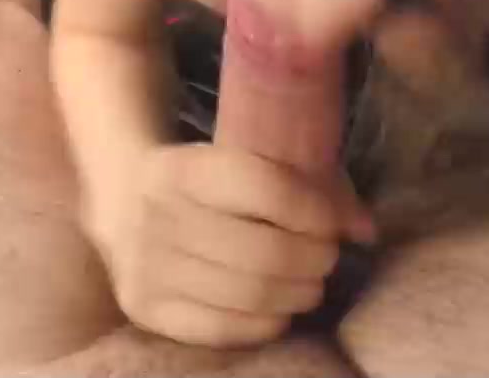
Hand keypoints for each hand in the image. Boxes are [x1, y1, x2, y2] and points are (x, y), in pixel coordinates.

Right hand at [86, 143, 375, 346]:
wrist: (122, 200)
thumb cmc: (207, 179)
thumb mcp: (245, 159)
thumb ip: (308, 184)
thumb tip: (366, 230)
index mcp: (184, 168)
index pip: (267, 190)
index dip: (315, 211)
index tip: (331, 222)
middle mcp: (157, 216)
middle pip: (266, 253)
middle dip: (314, 260)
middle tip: (325, 257)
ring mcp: (146, 267)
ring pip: (251, 296)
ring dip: (297, 294)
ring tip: (308, 283)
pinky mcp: (144, 308)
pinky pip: (224, 329)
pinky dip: (266, 323)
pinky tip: (277, 308)